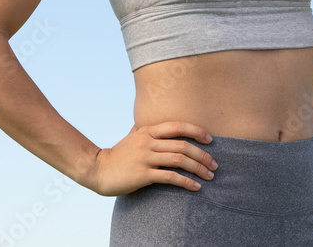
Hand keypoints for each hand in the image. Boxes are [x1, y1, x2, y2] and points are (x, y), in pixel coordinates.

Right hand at [86, 121, 217, 195]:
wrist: (98, 170)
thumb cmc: (118, 154)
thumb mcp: (133, 136)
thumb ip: (147, 130)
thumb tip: (159, 125)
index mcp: (148, 131)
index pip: (178, 126)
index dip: (197, 131)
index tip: (210, 140)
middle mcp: (149, 142)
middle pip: (183, 145)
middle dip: (203, 155)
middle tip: (214, 164)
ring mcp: (146, 158)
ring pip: (179, 160)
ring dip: (198, 168)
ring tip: (209, 176)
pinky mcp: (143, 174)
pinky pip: (170, 177)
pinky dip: (186, 182)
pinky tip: (195, 187)